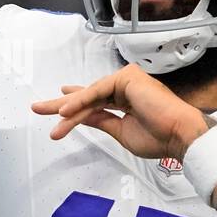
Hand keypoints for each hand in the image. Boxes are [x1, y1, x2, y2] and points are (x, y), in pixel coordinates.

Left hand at [31, 63, 207, 159]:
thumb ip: (100, 121)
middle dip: (62, 105)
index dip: (74, 102)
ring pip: (90, 97)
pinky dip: (80, 102)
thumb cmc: (158, 138)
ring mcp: (126, 80)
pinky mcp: (126, 78)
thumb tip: (81, 118)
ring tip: (51, 119)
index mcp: (126, 99)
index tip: (57, 105)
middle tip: (37, 108)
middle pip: (87, 96)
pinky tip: (66, 112)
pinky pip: (97, 92)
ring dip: (69, 110)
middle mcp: (125, 87)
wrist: (179, 136)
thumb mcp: (120, 132)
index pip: (95, 100)